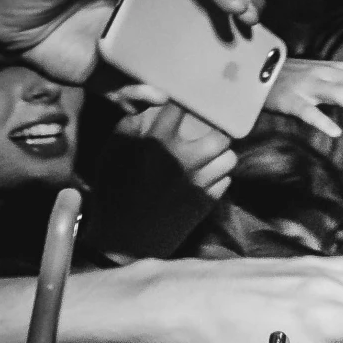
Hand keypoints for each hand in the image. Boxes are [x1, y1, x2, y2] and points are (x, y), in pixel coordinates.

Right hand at [118, 101, 234, 197]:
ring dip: (221, 155)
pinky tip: (206, 177)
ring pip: (229, 158)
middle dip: (216, 132)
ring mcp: (198, 183)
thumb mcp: (112, 152)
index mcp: (157, 142)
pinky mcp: (206, 203)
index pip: (183, 108)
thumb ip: (131, 125)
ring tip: (212, 156)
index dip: (190, 102)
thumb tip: (153, 106)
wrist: (125, 239)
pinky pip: (226, 180)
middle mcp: (183, 159)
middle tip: (210, 133)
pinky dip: (219, 176)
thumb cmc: (114, 191)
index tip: (191, 104)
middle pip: (220, 134)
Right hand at [264, 58, 342, 138]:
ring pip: (338, 93)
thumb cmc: (295, 77)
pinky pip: (307, 112)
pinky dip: (321, 121)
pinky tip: (335, 132)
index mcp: (336, 69)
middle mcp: (326, 74)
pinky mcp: (291, 102)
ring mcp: (308, 87)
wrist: (255, 74)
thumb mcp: (325, 75)